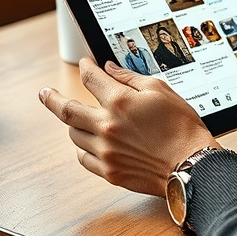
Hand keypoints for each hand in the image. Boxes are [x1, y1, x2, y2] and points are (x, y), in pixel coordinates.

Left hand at [38, 58, 218, 195]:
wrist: (191, 165)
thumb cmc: (182, 127)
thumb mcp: (161, 90)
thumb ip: (130, 78)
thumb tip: (109, 69)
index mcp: (120, 102)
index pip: (90, 78)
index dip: (86, 67)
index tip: (86, 64)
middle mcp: (106, 126)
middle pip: (66, 110)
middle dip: (52, 98)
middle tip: (44, 93)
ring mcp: (105, 151)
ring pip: (74, 135)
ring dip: (74, 123)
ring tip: (79, 118)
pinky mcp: (109, 171)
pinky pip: (83, 158)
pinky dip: (83, 148)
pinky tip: (89, 143)